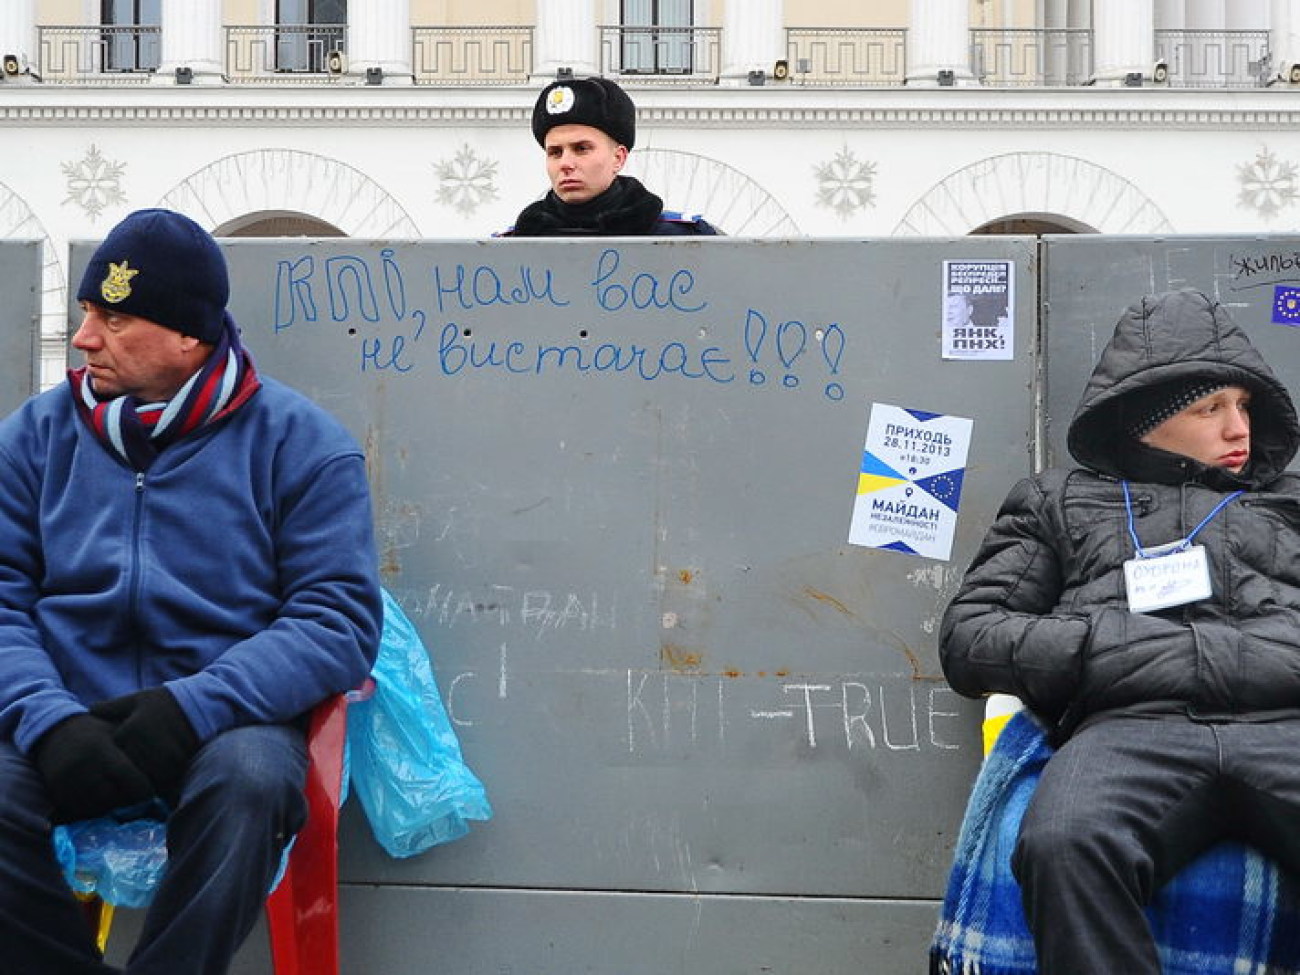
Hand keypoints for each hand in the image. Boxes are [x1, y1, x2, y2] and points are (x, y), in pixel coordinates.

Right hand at [32, 714, 154, 823]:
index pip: (131, 780)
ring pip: (99, 807)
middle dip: (129, 799)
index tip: (150, 790)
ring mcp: (66, 781)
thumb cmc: (95, 731)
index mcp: (101, 750)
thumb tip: (168, 770)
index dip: (144, 789)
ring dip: (112, 805)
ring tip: (117, 794)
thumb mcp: (117, 731)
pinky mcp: (56, 792)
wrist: (53, 732)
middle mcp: (82, 767)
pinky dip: (94, 808)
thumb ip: (137, 748)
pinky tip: (100, 796)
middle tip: (134, 795)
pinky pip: (81, 810)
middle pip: (116, 798)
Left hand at [91, 688, 200, 798]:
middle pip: (127, 769)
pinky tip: (159, 776)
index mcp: (131, 729)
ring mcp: (161, 755)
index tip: (115, 761)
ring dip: (142, 780)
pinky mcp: (177, 763)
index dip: (113, 759)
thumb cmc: (166, 702)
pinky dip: (158, 782)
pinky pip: (161, 781)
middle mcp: (144, 744)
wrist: (200, 704)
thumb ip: (112, 706)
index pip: (113, 754)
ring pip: (143, 778)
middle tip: (127, 775)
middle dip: (126, 772)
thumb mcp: (138, 699)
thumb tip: (89, 710)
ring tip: (143, 777)